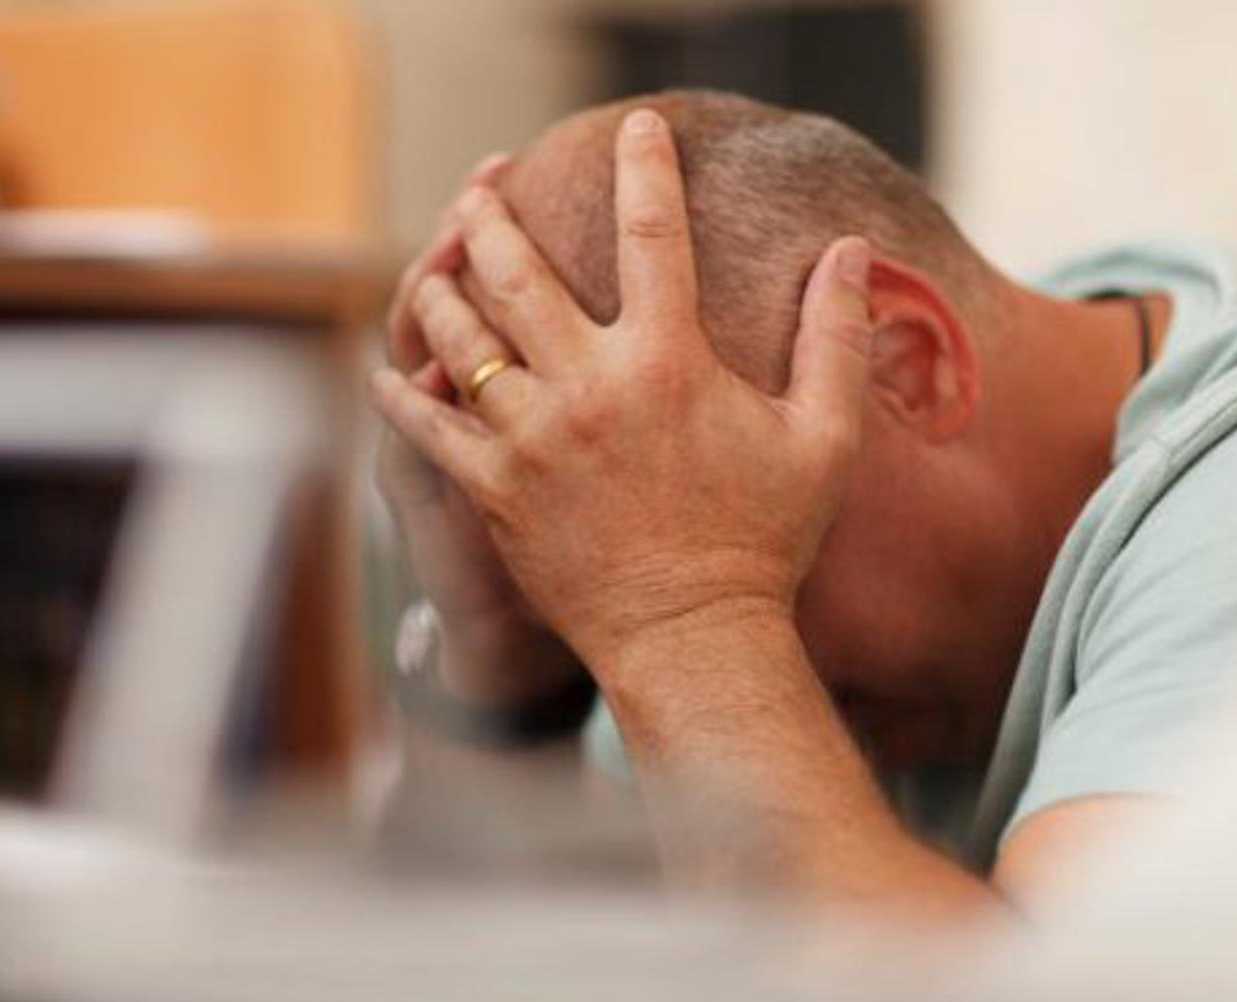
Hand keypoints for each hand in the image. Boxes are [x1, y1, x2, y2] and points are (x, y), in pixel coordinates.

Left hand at [370, 109, 875, 675]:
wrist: (693, 637)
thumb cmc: (764, 540)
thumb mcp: (822, 437)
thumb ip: (834, 337)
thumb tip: (851, 249)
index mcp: (668, 361)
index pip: (654, 234)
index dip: (645, 169)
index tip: (637, 128)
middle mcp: (590, 386)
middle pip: (519, 272)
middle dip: (490, 216)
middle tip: (477, 187)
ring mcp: (534, 437)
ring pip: (462, 339)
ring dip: (440, 290)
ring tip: (432, 264)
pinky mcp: (495, 488)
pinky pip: (429, 426)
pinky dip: (403, 390)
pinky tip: (386, 367)